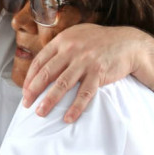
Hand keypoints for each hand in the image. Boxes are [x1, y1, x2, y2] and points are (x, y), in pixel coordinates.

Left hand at [22, 24, 152, 121]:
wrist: (128, 43)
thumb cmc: (100, 41)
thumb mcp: (77, 36)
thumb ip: (60, 47)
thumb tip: (42, 64)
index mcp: (63, 40)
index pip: (40, 61)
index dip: (30, 78)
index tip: (25, 91)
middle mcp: (71, 49)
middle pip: (46, 73)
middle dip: (33, 91)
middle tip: (27, 105)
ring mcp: (85, 61)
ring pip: (62, 84)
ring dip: (49, 101)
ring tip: (41, 113)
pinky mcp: (98, 72)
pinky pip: (84, 93)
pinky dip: (75, 107)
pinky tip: (68, 118)